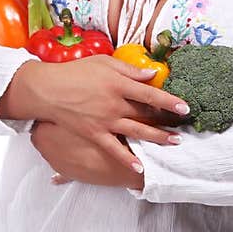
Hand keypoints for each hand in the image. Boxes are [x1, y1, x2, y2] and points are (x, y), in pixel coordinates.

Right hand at [24, 54, 188, 178]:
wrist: (47, 90)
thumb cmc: (75, 72)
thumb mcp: (103, 63)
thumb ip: (128, 69)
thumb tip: (151, 75)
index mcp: (118, 84)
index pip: (150, 94)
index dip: (170, 101)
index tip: (185, 107)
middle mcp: (115, 104)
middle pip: (147, 114)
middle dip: (167, 121)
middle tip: (184, 126)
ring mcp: (105, 121)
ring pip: (137, 131)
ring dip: (158, 138)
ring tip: (175, 142)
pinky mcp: (95, 134)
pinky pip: (114, 149)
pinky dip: (127, 159)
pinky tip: (140, 168)